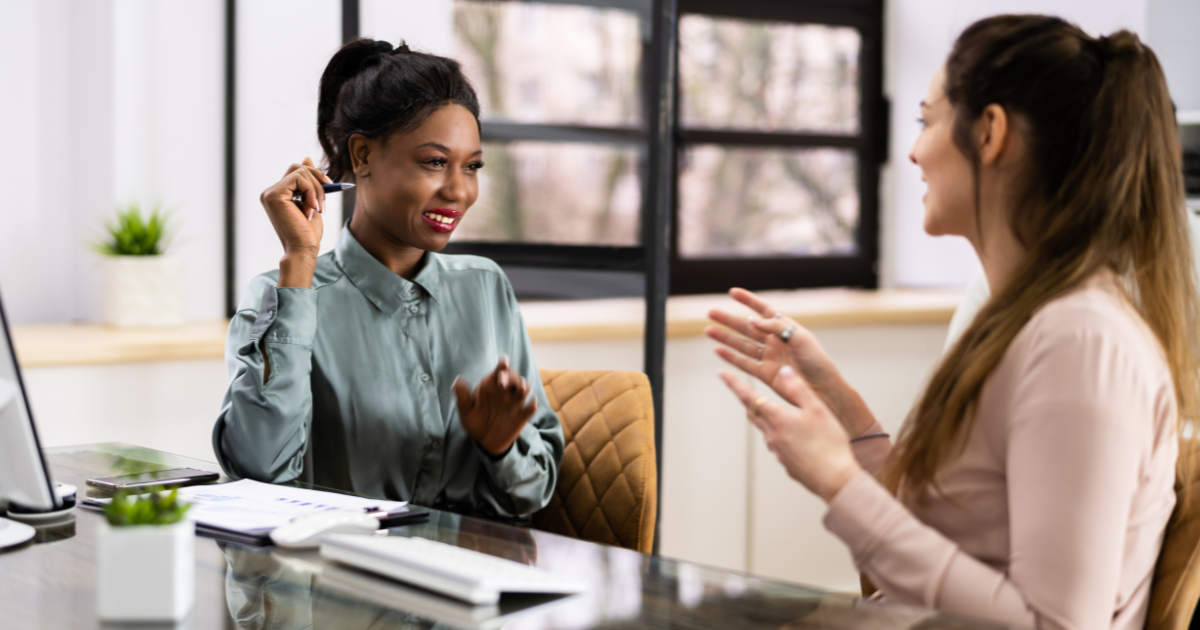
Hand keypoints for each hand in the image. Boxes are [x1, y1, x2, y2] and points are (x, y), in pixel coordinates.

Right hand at [260, 157, 329, 287]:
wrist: (303, 251)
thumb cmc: (308, 233)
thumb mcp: (312, 202)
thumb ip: (308, 182)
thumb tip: (306, 157)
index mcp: (278, 195)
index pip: (296, 172)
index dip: (315, 175)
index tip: (329, 186)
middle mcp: (270, 192)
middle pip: (297, 167)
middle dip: (317, 178)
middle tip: (327, 196)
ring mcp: (270, 193)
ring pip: (301, 172)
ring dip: (317, 189)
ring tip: (318, 208)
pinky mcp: (274, 195)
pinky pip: (299, 178)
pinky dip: (312, 191)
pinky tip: (312, 208)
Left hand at [454, 356, 537, 456]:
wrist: (484, 441)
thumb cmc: (475, 421)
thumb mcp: (466, 409)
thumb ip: (462, 396)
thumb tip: (457, 381)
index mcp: (492, 385)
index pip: (500, 370)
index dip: (503, 365)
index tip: (503, 363)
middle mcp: (505, 391)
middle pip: (514, 377)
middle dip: (511, 377)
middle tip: (502, 383)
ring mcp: (514, 403)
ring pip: (525, 389)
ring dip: (524, 387)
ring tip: (520, 389)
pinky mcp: (521, 416)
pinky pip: (530, 409)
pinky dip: (532, 406)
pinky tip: (531, 405)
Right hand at [707, 288, 877, 437]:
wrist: (823, 389)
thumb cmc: (817, 361)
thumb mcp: (800, 339)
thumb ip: (776, 328)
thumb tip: (752, 321)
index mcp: (785, 329)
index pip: (764, 310)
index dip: (749, 300)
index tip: (733, 292)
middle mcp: (775, 341)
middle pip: (747, 327)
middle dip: (729, 320)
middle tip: (711, 312)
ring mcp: (769, 358)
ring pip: (742, 344)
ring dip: (725, 338)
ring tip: (708, 330)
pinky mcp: (766, 374)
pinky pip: (744, 363)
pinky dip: (730, 357)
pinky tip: (718, 351)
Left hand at [719, 366, 860, 502]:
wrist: (834, 479)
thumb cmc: (829, 444)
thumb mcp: (817, 409)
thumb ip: (798, 389)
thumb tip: (784, 371)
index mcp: (777, 419)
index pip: (748, 397)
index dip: (733, 383)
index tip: (720, 373)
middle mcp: (772, 435)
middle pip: (753, 414)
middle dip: (749, 401)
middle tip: (745, 390)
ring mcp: (778, 452)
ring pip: (766, 430)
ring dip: (768, 419)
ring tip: (780, 413)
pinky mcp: (787, 464)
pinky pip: (779, 446)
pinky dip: (782, 437)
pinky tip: (798, 439)